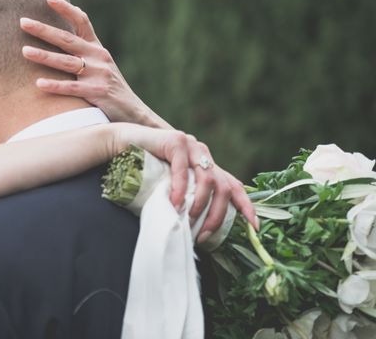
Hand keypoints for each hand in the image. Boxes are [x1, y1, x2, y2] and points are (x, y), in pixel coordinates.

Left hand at [21, 0, 165, 126]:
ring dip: (44, 56)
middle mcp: (97, 57)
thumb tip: (77, 10)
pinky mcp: (96, 93)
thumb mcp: (102, 61)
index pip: (81, 21)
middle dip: (44, 30)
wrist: (133, 112)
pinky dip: (55, 86)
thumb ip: (87, 41)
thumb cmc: (110, 86)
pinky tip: (38, 84)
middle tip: (23, 22)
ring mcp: (97, 75)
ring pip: (66, 62)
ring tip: (24, 51)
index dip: (65, 8)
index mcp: (97, 47)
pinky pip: (71, 88)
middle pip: (67, 39)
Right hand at [115, 124, 257, 237]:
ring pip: (208, 179)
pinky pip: (183, 168)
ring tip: (187, 219)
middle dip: (218, 214)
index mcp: (206, 165)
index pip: (233, 185)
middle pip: (223, 186)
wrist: (120, 144)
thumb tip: (194, 230)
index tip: (255, 227)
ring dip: (200, 204)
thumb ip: (185, 198)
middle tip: (206, 234)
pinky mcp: (176, 140)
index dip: (247, 205)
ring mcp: (191, 145)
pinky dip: (181, 188)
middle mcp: (203, 154)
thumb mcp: (169, 186)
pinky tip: (175, 202)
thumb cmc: (142, 169)